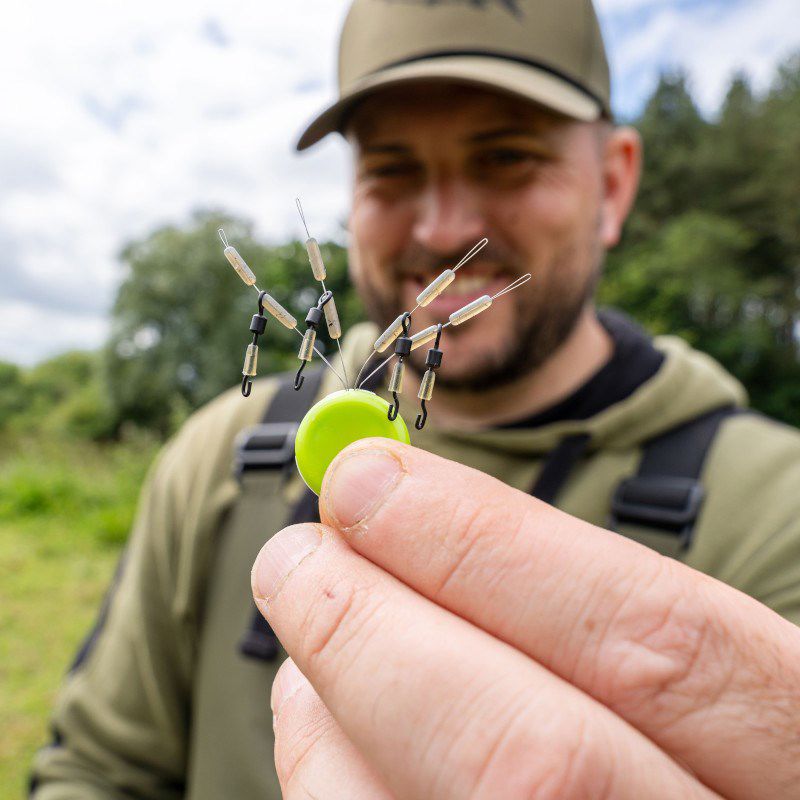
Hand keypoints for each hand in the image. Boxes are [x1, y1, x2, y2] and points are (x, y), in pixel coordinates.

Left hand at [253, 439, 799, 798]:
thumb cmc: (672, 724)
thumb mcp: (674, 654)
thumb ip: (561, 592)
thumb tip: (380, 506)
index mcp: (793, 751)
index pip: (654, 639)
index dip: (486, 543)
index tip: (365, 475)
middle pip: (534, 759)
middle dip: (377, 632)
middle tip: (292, 554)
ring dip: (332, 713)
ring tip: (308, 637)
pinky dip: (328, 777)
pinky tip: (324, 723)